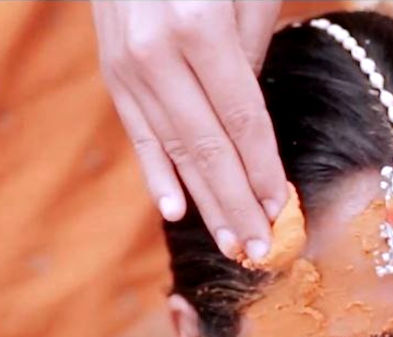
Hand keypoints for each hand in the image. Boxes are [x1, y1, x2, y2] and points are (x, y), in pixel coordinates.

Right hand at [91, 0, 286, 260]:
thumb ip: (246, 57)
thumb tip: (251, 131)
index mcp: (197, 28)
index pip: (241, 120)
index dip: (262, 170)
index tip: (282, 214)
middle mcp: (155, 52)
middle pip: (207, 146)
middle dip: (235, 204)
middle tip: (257, 252)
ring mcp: (125, 63)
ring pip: (173, 148)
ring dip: (204, 202)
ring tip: (229, 243)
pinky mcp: (110, 68)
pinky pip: (137, 130)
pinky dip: (156, 171)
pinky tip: (173, 210)